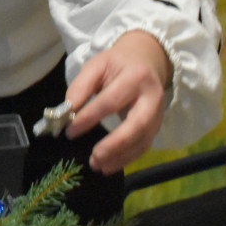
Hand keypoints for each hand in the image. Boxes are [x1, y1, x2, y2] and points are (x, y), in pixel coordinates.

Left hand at [64, 30, 172, 174]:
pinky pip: (144, 145)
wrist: (147, 60)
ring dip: (121, 157)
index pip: (110, 101)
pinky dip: (128, 158)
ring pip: (143, 140)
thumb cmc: (117, 64)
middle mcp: (152, 97)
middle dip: (115, 144)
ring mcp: (158, 113)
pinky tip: (110, 165)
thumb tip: (66, 112)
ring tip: (98, 166)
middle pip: (137, 125)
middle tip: (94, 157)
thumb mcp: (96, 65)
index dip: (90, 117)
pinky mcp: (157, 125)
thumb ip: (80, 87)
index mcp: (135, 77)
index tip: (70, 131)